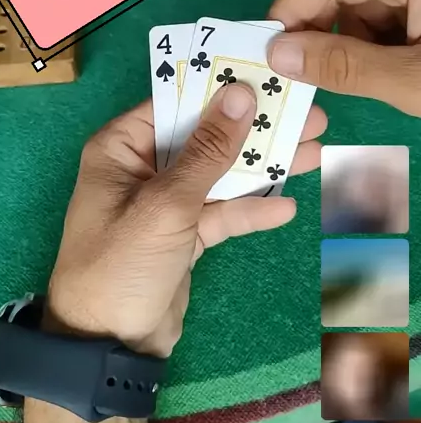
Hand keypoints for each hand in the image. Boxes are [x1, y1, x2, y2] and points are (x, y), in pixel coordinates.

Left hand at [48, 84, 325, 356]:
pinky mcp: (185, 235)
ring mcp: (166, 202)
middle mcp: (143, 167)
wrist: (107, 347)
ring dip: (262, 166)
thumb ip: (208, 151)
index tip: (269, 75)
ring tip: (315, 150)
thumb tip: (240, 93)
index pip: (176, 102)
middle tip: (308, 114)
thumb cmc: (122, 264)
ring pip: (220, 174)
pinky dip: (250, 211)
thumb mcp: (166, 204)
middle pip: (206, 136)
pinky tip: (286, 207)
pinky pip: (222, 213)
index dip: (222, 87)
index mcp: (122, 147)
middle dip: (255, 128)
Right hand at [268, 0, 420, 116]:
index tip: (270, 53)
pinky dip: (366, 50)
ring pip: (357, 8)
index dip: (291, 8)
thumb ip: (345, 66)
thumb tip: (277, 55)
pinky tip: (371, 78)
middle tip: (294, 77)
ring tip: (339, 84)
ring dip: (340, 46)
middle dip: (314, 32)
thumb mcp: (412, 78)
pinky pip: (380, 21)